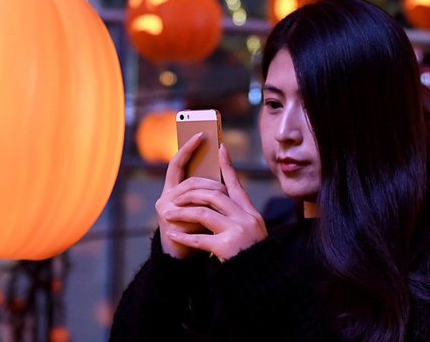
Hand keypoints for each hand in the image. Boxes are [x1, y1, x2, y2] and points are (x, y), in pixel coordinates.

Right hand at [156, 133, 229, 258]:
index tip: (201, 134)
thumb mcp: (200, 207)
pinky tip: (218, 211)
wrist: (182, 259)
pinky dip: (206, 209)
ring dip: (211, 194)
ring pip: (192, 193)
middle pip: (190, 180)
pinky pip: (191, 210)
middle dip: (210, 181)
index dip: (188, 148)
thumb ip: (205, 191)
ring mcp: (165, 208)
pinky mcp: (169, 220)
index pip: (177, 163)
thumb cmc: (195, 231)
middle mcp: (165, 197)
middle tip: (225, 185)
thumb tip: (223, 168)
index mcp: (172, 190)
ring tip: (225, 197)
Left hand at [163, 144, 267, 261]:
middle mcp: (245, 219)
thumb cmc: (252, 257)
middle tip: (175, 197)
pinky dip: (183, 236)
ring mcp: (237, 232)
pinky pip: (199, 238)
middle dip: (191, 195)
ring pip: (203, 213)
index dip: (227, 166)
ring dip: (182, 213)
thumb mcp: (252, 231)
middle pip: (213, 195)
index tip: (220, 148)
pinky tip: (172, 234)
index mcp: (251, 213)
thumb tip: (218, 194)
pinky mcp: (227, 247)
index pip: (236, 184)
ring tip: (168, 215)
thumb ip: (238, 214)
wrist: (261, 281)